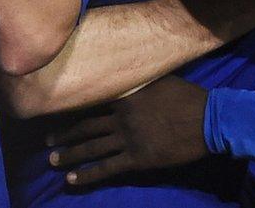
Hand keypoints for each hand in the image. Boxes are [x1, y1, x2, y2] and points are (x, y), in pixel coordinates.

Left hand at [48, 77, 210, 186]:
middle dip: (64, 135)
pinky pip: (107, 168)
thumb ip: (140, 81)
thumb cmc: (187, 97)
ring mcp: (128, 139)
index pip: (92, 103)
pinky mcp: (138, 159)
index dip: (73, 110)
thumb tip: (127, 75)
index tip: (56, 113)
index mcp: (125, 97)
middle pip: (86, 127)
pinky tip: (71, 179)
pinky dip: (87, 175)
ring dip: (69, 154)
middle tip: (46, 142)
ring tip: (52, 160)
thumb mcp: (160, 80)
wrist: (208, 120)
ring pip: (91, 148)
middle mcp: (121, 118)